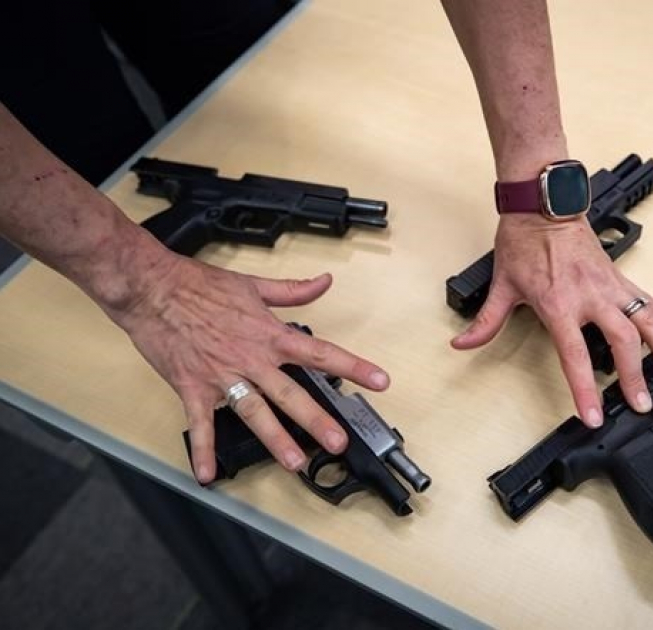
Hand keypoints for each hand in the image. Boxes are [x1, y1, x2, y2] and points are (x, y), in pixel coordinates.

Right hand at [109, 255, 389, 482]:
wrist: (152, 288)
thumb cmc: (199, 285)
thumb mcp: (253, 284)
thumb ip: (292, 290)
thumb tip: (324, 282)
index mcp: (269, 334)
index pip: (320, 353)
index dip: (353, 367)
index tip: (379, 380)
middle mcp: (250, 359)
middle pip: (290, 393)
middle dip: (317, 419)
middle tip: (338, 441)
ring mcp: (222, 376)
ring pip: (254, 412)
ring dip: (275, 439)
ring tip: (294, 462)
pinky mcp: (192, 387)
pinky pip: (200, 424)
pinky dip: (203, 450)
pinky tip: (207, 474)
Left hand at [451, 214, 652, 426]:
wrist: (543, 204)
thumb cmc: (523, 240)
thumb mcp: (502, 284)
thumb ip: (486, 321)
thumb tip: (463, 343)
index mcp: (559, 304)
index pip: (575, 356)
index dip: (585, 389)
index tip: (594, 414)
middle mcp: (590, 296)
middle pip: (622, 343)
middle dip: (634, 377)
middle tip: (643, 404)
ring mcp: (609, 285)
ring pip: (647, 321)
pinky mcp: (619, 276)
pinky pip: (648, 300)